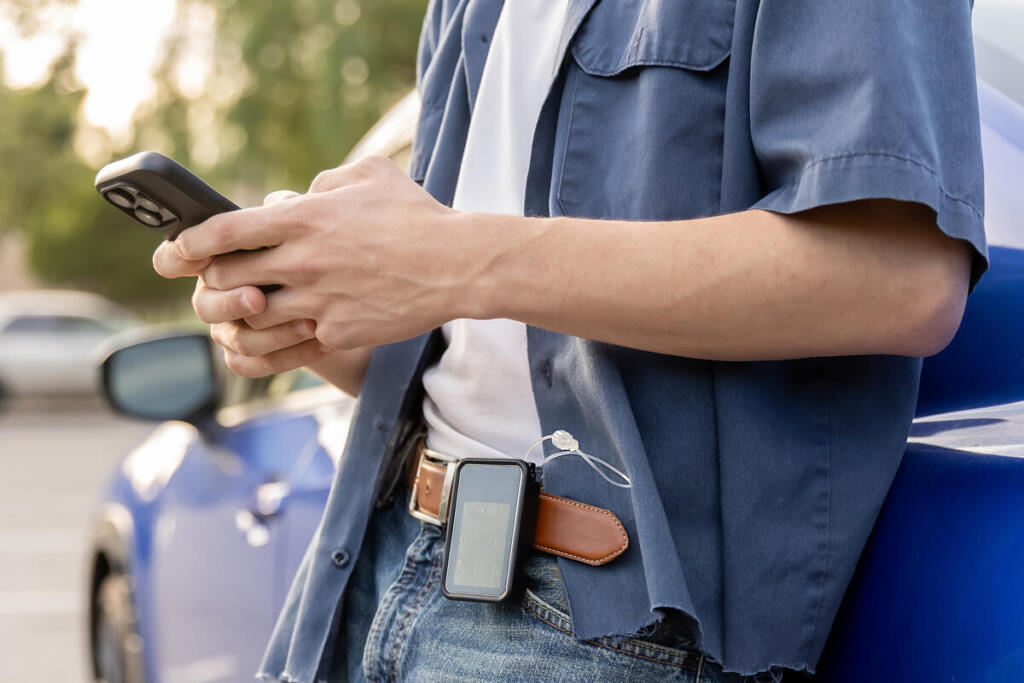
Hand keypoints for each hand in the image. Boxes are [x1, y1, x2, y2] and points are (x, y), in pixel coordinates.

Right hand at [155, 190, 330, 376]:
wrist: (343, 300)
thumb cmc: (316, 253)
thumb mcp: (305, 226)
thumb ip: (289, 213)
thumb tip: (281, 203)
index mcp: (219, 257)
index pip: (178, 256)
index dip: (175, 257)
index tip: (186, 255)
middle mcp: (216, 294)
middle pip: (205, 304)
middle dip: (232, 301)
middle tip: (260, 297)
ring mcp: (229, 328)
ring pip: (234, 339)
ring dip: (272, 333)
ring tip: (310, 323)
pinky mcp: (249, 357)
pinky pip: (253, 365)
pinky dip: (287, 356)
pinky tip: (321, 342)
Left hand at [157, 156, 467, 350]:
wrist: (456, 266)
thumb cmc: (417, 215)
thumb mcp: (370, 174)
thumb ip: (325, 180)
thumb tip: (301, 194)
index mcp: (302, 219)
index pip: (220, 233)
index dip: (185, 244)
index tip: (174, 252)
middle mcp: (301, 263)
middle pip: (225, 281)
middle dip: (212, 282)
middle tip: (217, 280)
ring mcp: (317, 303)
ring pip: (251, 319)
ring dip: (242, 314)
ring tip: (249, 307)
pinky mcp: (337, 333)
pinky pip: (290, 343)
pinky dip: (277, 340)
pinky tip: (280, 334)